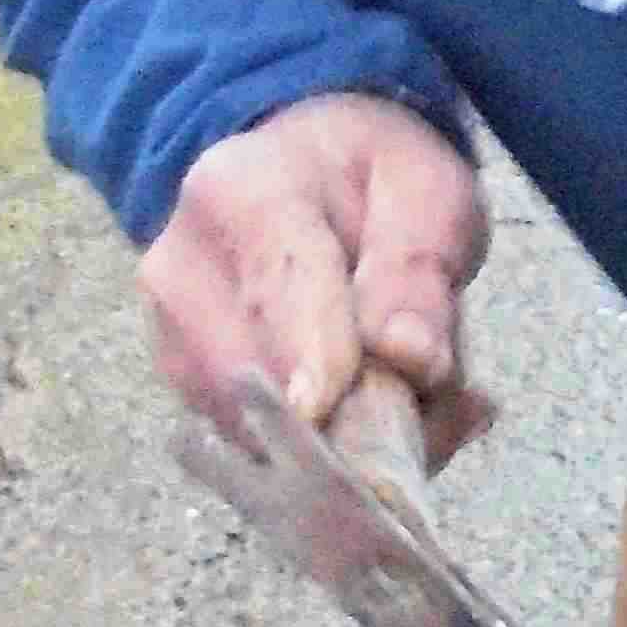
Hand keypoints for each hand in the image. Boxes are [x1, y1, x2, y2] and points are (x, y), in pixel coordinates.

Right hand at [139, 91, 494, 465]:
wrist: (304, 176)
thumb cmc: (372, 179)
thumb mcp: (426, 191)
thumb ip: (418, 266)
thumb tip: (410, 358)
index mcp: (242, 193)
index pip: (278, 288)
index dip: (321, 359)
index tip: (348, 408)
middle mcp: (184, 271)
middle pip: (262, 379)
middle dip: (362, 415)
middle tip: (452, 401)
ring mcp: (175, 339)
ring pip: (264, 431)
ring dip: (357, 439)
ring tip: (425, 393)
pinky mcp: (189, 392)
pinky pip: (265, 450)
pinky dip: (338, 451)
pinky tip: (388, 411)